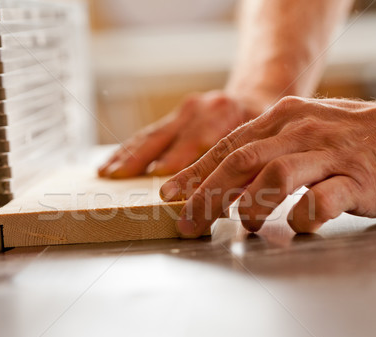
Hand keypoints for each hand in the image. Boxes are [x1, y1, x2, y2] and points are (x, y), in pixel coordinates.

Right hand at [98, 91, 258, 177]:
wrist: (256, 96)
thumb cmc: (264, 127)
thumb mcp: (267, 143)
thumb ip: (250, 169)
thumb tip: (232, 200)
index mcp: (227, 113)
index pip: (201, 142)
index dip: (182, 164)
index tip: (167, 187)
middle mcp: (202, 108)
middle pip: (169, 136)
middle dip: (144, 159)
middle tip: (123, 178)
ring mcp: (186, 110)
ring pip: (153, 134)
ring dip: (129, 155)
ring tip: (108, 173)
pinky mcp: (175, 116)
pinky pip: (148, 134)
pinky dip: (128, 149)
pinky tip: (110, 163)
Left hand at [160, 93, 375, 235]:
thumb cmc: (354, 140)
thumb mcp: (304, 130)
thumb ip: (265, 150)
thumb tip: (221, 184)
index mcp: (283, 117)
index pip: (229, 146)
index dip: (196, 172)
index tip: (171, 195)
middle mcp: (302, 131)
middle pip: (242, 161)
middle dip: (208, 194)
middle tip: (189, 221)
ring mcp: (330, 154)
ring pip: (276, 176)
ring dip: (252, 205)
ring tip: (247, 226)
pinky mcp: (358, 179)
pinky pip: (322, 199)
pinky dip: (303, 217)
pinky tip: (298, 227)